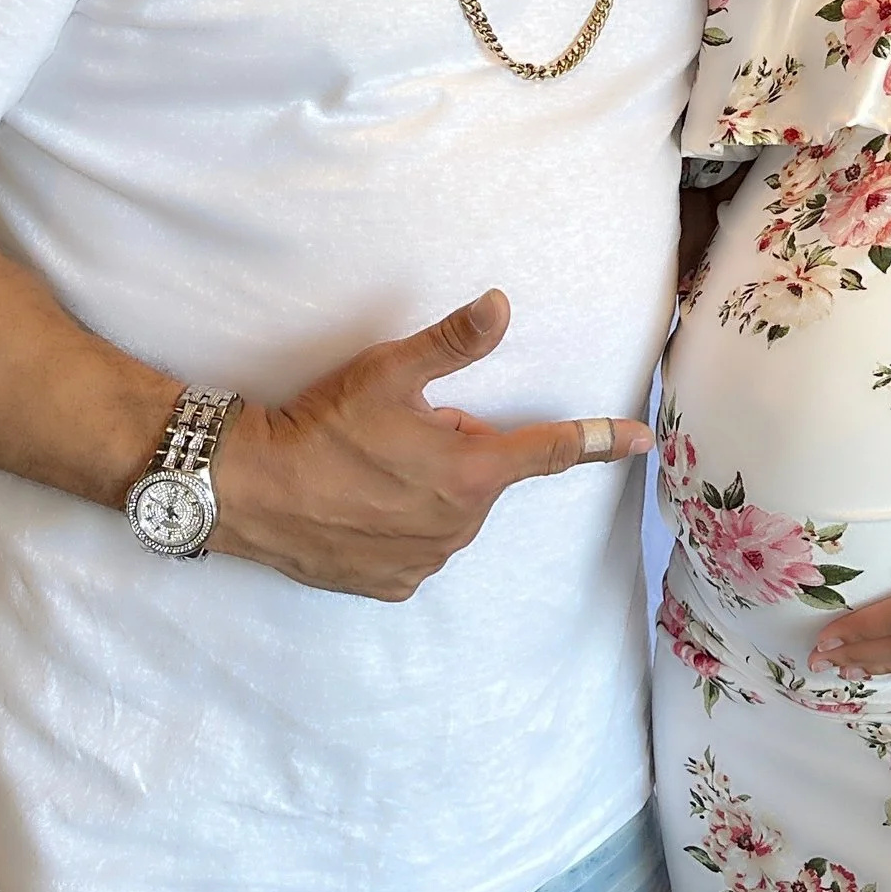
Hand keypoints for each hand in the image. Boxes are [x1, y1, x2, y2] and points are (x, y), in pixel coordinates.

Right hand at [212, 291, 648, 600]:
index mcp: (470, 473)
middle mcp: (458, 526)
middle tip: (397, 432)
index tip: (641, 440)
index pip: (549, 451)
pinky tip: (358, 508)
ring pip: (447, 512)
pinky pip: (414, 549)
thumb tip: (502, 305)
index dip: (597, 441)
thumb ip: (453, 342)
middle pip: (480, 476)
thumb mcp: (388, 371)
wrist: (249, 490)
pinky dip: (397, 527)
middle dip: (453, 450)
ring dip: (425, 489)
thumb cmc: (322, 425)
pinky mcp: (391, 586)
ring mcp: (425, 562)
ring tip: (368, 468)